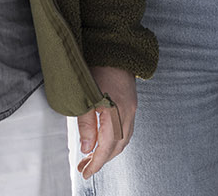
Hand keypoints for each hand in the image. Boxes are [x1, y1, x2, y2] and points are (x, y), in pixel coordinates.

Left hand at [76, 65, 136, 179]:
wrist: (115, 45)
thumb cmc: (96, 65)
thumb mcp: (85, 94)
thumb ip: (86, 122)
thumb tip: (87, 148)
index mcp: (117, 110)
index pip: (108, 145)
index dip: (97, 162)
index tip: (86, 173)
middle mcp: (129, 111)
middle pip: (118, 145)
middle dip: (101, 160)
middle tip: (85, 168)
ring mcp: (132, 106)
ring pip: (123, 138)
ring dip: (108, 151)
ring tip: (91, 157)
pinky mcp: (131, 102)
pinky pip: (126, 129)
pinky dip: (115, 140)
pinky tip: (104, 140)